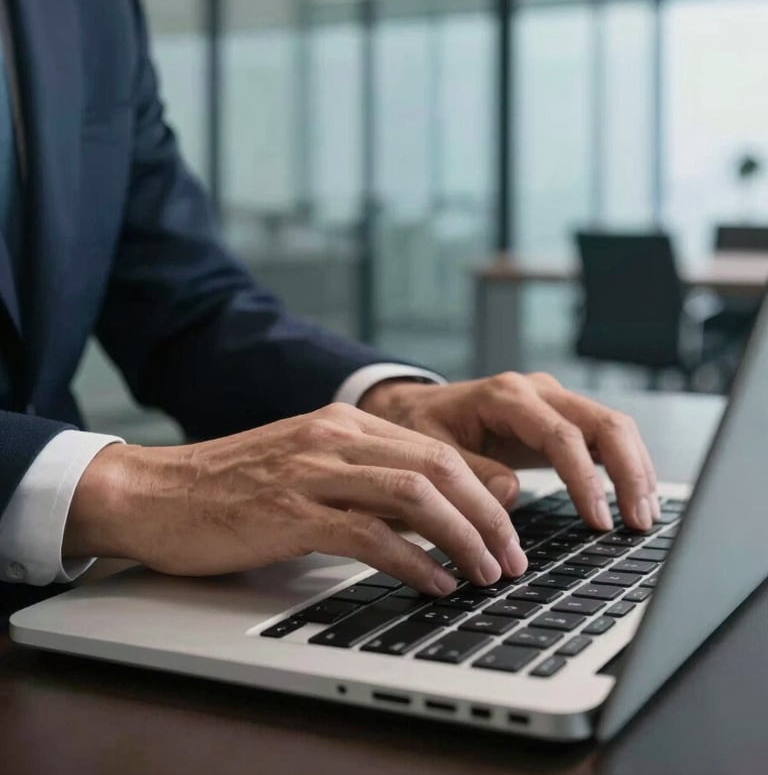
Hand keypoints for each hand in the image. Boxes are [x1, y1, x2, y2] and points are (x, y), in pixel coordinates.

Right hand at [64, 403, 527, 594]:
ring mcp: (312, 470)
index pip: (437, 448)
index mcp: (343, 423)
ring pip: (415, 494)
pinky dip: (414, 562)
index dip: (484, 489)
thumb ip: (364, 479)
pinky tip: (435, 584)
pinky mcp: (290, 511)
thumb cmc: (231, 488)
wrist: (155, 493)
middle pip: (439, 466)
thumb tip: (430, 514)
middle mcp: (334, 436)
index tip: (510, 526)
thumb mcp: (307, 466)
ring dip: (463, 538)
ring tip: (487, 574)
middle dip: (489, 515)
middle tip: (513, 557)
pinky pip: (370, 535)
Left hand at [359, 373, 659, 532]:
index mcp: (504, 397)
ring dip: (635, 470)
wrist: (415, 409)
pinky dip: (625, 465)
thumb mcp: (430, 453)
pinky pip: (604, 435)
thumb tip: (511, 495)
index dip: (585, 480)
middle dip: (629, 473)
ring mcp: (552, 400)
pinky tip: (635, 498)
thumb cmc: (420, 430)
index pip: (561, 435)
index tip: (599, 521)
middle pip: (603, 422)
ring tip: (643, 518)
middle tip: (638, 522)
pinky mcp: (560, 416)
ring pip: (612, 426)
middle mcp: (536, 391)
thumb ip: (469, 473)